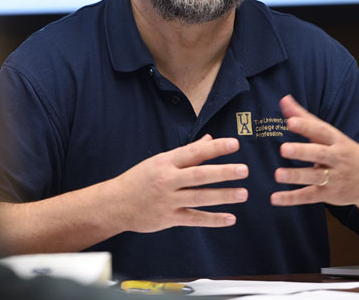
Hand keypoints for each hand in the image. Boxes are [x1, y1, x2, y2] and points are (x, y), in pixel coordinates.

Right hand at [109, 134, 248, 232]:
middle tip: (244, 170)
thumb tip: (209, 139)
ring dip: (223, 196)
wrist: (115, 204)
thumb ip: (187, 153)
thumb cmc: (139, 179)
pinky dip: (213, 219)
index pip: (194, 152)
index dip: (215, 147)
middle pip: (199, 175)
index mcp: (165, 162)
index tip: (234, 144)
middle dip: (223, 172)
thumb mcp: (160, 161)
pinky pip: (194, 218)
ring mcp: (168, 200)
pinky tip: (230, 218)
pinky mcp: (169, 218)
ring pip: (199, 197)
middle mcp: (167, 180)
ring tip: (243, 193)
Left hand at [270, 95, 358, 206]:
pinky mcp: (327, 195)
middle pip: (319, 154)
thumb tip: (284, 99)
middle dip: (302, 151)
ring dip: (295, 176)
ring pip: (314, 176)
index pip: (321, 131)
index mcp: (336, 141)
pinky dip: (291, 198)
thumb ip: (305, 118)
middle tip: (284, 149)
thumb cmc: (345, 152)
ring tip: (278, 174)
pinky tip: (275, 198)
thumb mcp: (330, 134)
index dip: (306, 126)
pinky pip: (308, 196)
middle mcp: (336, 159)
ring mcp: (333, 178)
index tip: (291, 121)